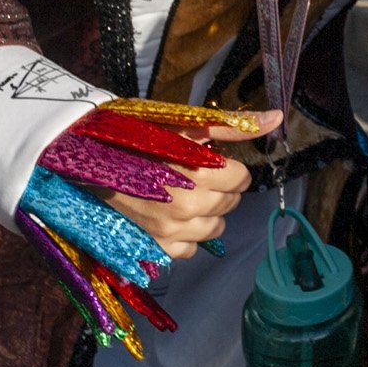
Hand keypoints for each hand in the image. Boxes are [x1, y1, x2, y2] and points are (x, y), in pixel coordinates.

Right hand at [98, 110, 277, 260]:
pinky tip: (170, 217)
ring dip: (207, 214)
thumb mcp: (186, 126)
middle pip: (230, 203)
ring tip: (184, 197)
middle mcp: (188, 205)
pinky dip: (186, 236)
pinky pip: (190, 249)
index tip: (212, 163)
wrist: (89, 163)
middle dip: (220, 189)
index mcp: (199, 171)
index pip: (241, 178)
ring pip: (215, 228)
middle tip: (194, 178)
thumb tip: (278, 118)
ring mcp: (171, 230)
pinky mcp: (155, 247)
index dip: (230, 169)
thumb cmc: (140, 140)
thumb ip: (234, 127)